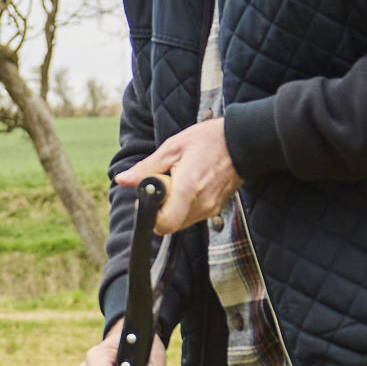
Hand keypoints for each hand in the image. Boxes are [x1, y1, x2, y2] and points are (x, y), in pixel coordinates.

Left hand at [117, 116, 239, 231]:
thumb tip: (122, 180)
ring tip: (179, 181)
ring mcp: (211, 209)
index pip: (164, 223)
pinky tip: (190, 184)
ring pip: (181, 221)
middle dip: (160, 210)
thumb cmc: (208, 140)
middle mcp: (201, 204)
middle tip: (163, 186)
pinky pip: (193, 215)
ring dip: (173, 207)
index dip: (150, 215)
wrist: (243, 141)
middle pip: (170, 225)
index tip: (149, 197)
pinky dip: (185, 205)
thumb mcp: (172, 148)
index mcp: (188, 188)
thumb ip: (146, 168)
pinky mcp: (217, 209)